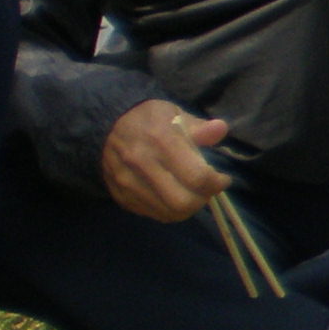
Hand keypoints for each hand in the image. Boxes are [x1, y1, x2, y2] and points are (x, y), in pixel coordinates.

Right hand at [101, 99, 232, 221]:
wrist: (106, 127)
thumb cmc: (150, 120)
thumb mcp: (175, 114)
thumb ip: (199, 127)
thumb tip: (220, 129)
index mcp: (160, 140)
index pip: (197, 177)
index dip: (216, 183)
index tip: (222, 178)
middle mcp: (141, 163)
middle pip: (183, 202)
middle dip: (202, 199)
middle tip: (207, 189)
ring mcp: (128, 182)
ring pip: (168, 213)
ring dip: (188, 208)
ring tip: (192, 193)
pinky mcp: (121, 196)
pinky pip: (153, 214)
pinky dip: (169, 211)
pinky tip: (173, 196)